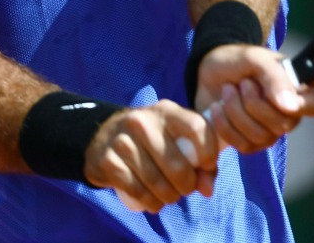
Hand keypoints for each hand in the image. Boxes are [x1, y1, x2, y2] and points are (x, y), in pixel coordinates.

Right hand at [83, 99, 218, 213]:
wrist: (104, 136)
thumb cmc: (152, 140)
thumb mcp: (175, 138)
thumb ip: (200, 161)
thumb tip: (207, 190)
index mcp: (166, 111)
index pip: (197, 127)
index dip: (208, 152)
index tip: (207, 166)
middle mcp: (143, 121)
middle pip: (176, 164)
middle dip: (187, 186)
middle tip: (185, 190)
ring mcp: (122, 140)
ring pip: (156, 181)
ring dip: (169, 197)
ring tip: (170, 197)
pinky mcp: (107, 160)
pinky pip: (136, 190)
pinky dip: (150, 202)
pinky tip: (154, 202)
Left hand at [195, 44, 313, 153]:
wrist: (208, 72)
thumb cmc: (237, 60)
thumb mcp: (255, 58)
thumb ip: (275, 77)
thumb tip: (290, 106)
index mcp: (299, 87)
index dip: (300, 105)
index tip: (277, 97)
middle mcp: (290, 113)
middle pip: (283, 124)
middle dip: (254, 103)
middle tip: (243, 82)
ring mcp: (271, 131)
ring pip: (261, 136)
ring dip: (236, 110)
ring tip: (227, 90)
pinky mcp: (251, 143)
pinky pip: (244, 146)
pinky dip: (225, 125)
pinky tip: (217, 107)